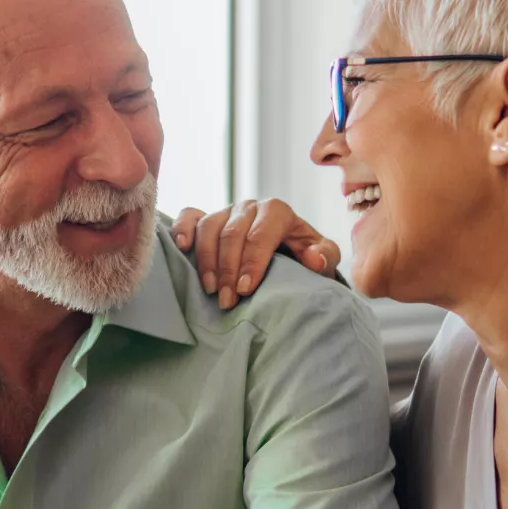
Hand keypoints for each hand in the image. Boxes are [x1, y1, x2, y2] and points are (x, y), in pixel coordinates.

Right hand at [173, 199, 340, 309]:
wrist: (287, 250)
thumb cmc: (304, 255)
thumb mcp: (323, 256)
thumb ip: (325, 256)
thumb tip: (313, 259)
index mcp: (277, 212)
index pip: (261, 234)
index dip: (252, 262)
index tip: (246, 290)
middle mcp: (249, 207)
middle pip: (232, 234)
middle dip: (228, 270)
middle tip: (227, 301)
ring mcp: (226, 211)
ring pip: (209, 227)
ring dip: (206, 260)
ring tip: (210, 289)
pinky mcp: (207, 218)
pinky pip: (190, 216)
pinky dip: (183, 229)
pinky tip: (182, 248)